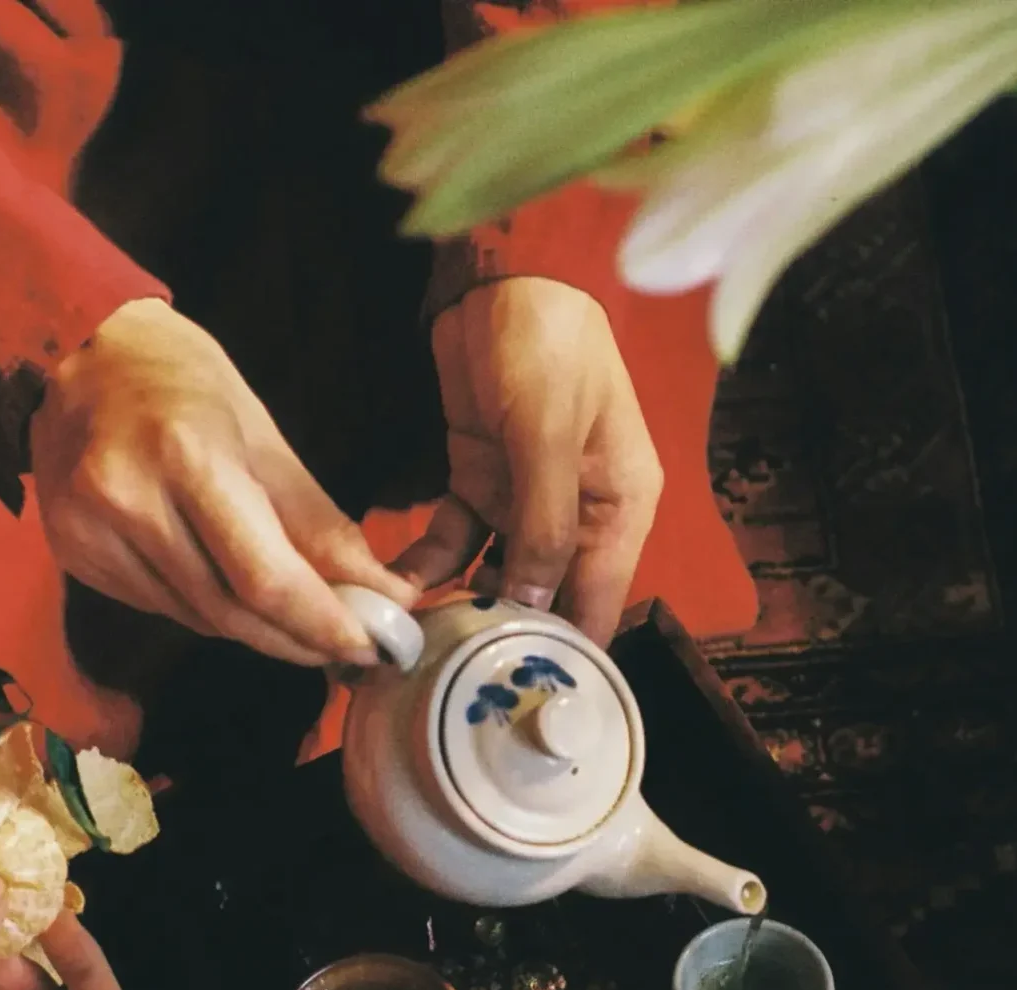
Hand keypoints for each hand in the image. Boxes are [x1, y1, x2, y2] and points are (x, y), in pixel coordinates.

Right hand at [31, 298, 416, 666]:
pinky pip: (162, 607)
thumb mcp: (260, 432)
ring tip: (298, 623)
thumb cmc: (178, 378)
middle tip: (348, 650)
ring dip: (257, 630)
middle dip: (298, 639)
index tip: (372, 647)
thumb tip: (378, 588)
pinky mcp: (73, 556)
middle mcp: (128, 500)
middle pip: (230, 610)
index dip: (321, 623)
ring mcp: (91, 534)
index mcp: (186, 455)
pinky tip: (227, 591)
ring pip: (198, 618)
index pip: (264, 575)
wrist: (68, 351)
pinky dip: (209, 611)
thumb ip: (315, 520)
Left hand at [401, 278, 662, 643]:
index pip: (599, 601)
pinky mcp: (477, 482)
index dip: (565, 649)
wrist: (500, 271)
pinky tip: (396, 592)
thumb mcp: (547, 432)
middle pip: (544, 598)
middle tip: (449, 679)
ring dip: (455, 607)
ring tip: (414, 645)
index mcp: (619, 506)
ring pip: (492, 576)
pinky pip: (454, 542)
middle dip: (500, 636)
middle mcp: (577, 513)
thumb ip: (543, 521)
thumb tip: (533, 601)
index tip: (520, 692)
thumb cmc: (545, 341)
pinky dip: (428, 566)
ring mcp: (523, 501)